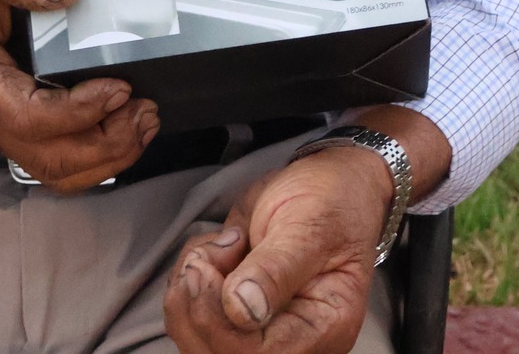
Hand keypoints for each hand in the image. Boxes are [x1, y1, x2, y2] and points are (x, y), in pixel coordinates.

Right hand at [0, 0, 156, 191]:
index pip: (27, 117)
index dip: (78, 111)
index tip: (119, 87)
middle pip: (49, 157)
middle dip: (106, 143)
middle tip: (145, 109)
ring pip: (57, 169)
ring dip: (108, 155)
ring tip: (143, 121)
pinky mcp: (16, 124)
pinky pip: (58, 158)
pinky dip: (97, 153)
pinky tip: (124, 124)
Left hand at [165, 146, 391, 353]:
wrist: (326, 182)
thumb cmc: (331, 200)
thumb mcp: (309, 226)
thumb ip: (276, 269)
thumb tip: (242, 311)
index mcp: (323, 327)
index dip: (217, 321)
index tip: (204, 269)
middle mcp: (292, 338)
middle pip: (218, 353)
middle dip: (196, 304)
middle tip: (207, 253)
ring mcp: (260, 327)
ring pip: (196, 336)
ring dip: (188, 288)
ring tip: (217, 245)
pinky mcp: (235, 312)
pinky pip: (190, 314)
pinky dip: (187, 279)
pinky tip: (214, 250)